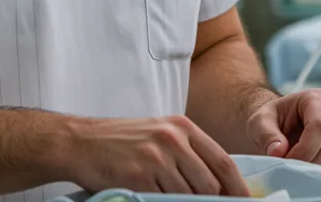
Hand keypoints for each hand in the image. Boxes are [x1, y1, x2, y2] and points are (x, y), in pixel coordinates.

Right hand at [67, 115, 250, 196]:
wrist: (82, 142)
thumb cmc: (122, 141)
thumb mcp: (159, 134)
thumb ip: (188, 152)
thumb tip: (219, 184)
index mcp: (181, 126)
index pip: (222, 160)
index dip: (238, 188)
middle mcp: (172, 138)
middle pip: (210, 183)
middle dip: (211, 200)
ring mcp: (156, 157)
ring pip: (190, 196)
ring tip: (167, 194)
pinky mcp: (140, 176)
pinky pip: (165, 201)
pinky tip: (152, 196)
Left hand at [247, 89, 320, 169]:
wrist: (281, 125)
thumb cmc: (271, 119)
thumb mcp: (259, 121)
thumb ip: (266, 133)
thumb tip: (279, 152)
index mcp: (317, 99)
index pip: (320, 126)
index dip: (305, 148)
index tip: (288, 161)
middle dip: (311, 163)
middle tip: (291, 169)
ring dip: (319, 172)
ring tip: (298, 172)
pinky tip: (309, 174)